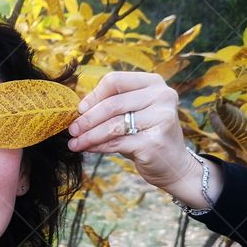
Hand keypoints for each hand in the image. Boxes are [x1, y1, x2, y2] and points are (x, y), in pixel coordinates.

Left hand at [67, 71, 195, 189]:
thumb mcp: (133, 114)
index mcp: (154, 83)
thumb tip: (78, 110)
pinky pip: (116, 143)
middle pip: (112, 104)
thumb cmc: (147, 135)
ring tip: (74, 143)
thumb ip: (112, 106)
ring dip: (89, 135)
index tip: (79, 110)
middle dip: (87, 119)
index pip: (115, 81)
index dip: (94, 95)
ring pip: (113, 125)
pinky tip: (87, 149)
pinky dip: (98, 146)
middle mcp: (162, 96)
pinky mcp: (154, 142)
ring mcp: (161, 118)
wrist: (174, 165)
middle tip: (72, 129)